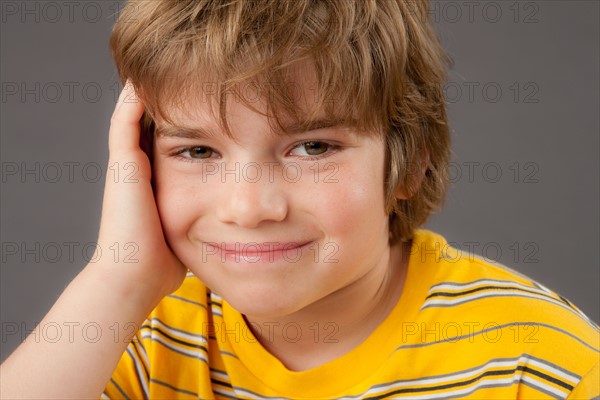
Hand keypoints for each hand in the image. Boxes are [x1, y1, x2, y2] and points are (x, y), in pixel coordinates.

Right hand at [96, 80, 185, 300]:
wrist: (134, 277)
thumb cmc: (162, 264)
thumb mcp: (187, 234)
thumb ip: (201, 223)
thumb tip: (227, 230)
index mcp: (153, 185)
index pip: (169, 145)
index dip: (183, 126)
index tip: (202, 111)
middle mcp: (137, 171)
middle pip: (151, 127)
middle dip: (168, 106)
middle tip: (185, 82)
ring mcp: (127, 166)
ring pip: (134, 119)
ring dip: (147, 96)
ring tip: (163, 71)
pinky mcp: (121, 165)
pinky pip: (123, 123)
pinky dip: (131, 101)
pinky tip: (141, 82)